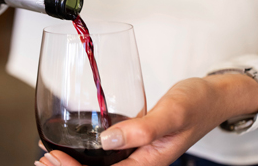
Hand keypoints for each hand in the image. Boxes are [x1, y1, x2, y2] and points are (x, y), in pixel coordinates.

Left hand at [35, 74, 257, 165]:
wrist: (214, 97)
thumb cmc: (198, 104)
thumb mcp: (172, 113)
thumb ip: (142, 128)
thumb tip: (107, 140)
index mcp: (149, 164)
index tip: (53, 158)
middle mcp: (140, 163)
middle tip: (43, 157)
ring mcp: (137, 155)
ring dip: (73, 162)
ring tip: (48, 154)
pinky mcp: (134, 144)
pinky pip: (105, 155)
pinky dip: (84, 152)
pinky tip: (68, 143)